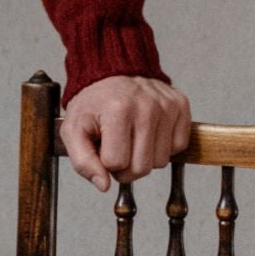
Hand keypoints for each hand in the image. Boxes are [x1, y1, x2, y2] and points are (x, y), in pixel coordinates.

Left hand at [61, 74, 190, 192]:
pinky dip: (163, 146)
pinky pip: (178, 147)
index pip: (116, 164)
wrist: (112, 70)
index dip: (106, 162)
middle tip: (117, 147)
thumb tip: (104, 185)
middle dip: (125, 166)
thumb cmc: (93, 103)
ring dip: (144, 156)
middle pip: (141, 168)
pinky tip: (148, 131)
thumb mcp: (73, 130)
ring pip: (161, 162)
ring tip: (132, 137)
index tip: (102, 146)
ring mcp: (167, 106)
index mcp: (117, 111)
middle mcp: (147, 107)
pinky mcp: (181, 106)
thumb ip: (83, 162)